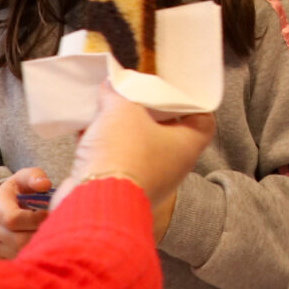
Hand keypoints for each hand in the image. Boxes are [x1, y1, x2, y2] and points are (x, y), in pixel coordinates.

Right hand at [0, 168, 52, 257]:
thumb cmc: (16, 191)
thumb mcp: (22, 178)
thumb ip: (34, 176)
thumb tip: (45, 185)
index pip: (13, 219)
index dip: (34, 219)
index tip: (50, 214)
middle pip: (18, 240)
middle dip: (41, 235)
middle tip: (58, 228)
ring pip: (19, 253)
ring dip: (39, 246)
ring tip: (53, 236)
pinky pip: (18, 262)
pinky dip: (33, 255)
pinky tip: (44, 245)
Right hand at [54, 81, 213, 240]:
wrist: (93, 204)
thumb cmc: (123, 152)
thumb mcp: (122, 108)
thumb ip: (118, 92)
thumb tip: (111, 85)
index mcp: (187, 145)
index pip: (203, 118)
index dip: (190, 100)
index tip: (172, 87)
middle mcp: (172, 166)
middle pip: (164, 129)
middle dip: (145, 110)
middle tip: (132, 92)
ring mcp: (147, 181)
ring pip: (136, 146)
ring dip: (119, 128)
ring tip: (104, 107)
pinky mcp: (120, 190)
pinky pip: (115, 161)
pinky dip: (103, 147)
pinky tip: (86, 131)